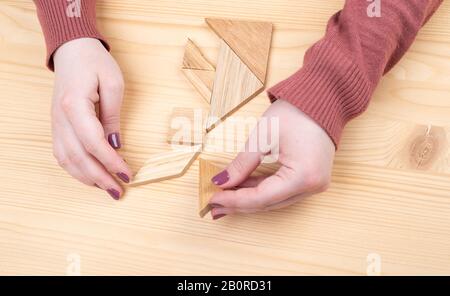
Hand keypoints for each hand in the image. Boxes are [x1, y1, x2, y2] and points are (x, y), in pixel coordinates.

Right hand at [51, 38, 131, 199]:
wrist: (72, 50)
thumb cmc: (94, 63)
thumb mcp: (114, 85)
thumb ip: (113, 117)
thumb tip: (115, 146)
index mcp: (74, 105)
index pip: (93, 143)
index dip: (111, 162)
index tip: (127, 174)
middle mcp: (60, 118)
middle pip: (78, 157)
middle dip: (100, 178)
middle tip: (118, 191)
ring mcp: (55, 123)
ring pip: (66, 160)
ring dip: (87, 178)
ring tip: (107, 188)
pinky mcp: (57, 126)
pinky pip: (62, 154)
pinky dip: (75, 169)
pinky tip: (90, 176)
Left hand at [208, 99, 334, 218]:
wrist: (324, 99)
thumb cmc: (297, 112)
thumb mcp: (262, 138)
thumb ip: (241, 164)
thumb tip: (221, 182)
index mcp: (303, 176)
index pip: (261, 198)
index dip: (234, 200)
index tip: (212, 200)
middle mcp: (313, 186)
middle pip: (268, 204)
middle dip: (239, 204)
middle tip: (213, 205)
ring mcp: (315, 184)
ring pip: (274, 200)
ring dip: (249, 198)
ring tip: (224, 198)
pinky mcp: (312, 179)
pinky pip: (282, 191)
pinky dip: (262, 190)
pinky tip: (242, 188)